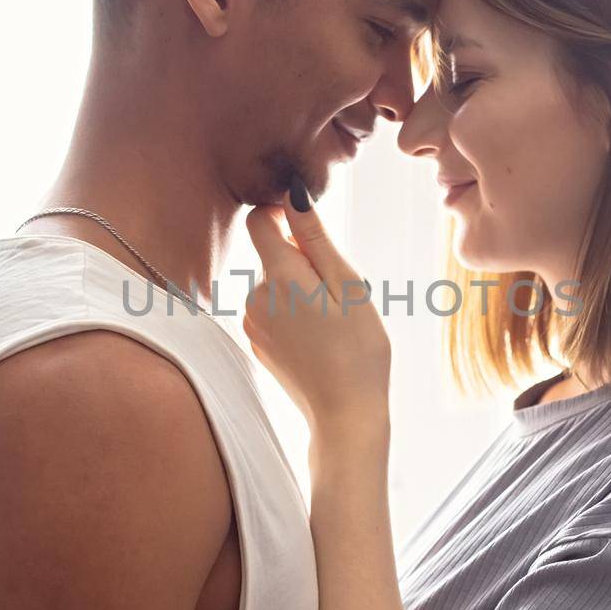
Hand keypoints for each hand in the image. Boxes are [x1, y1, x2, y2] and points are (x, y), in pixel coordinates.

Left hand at [242, 190, 390, 434]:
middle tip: (338, 295)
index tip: (312, 232)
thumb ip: (315, 237)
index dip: (284, 215)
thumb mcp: (348, 285)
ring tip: (331, 322)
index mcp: (278, 276)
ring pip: (275, 285)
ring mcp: (252, 323)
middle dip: (302, 262)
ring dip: (300, 291)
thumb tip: (292, 194)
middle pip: (271, 255)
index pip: (259, 219)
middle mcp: (254, 296)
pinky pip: (273, 311)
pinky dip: (294, 314)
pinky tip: (319, 340)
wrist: (344, 414)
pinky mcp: (257, 344)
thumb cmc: (358, 350)